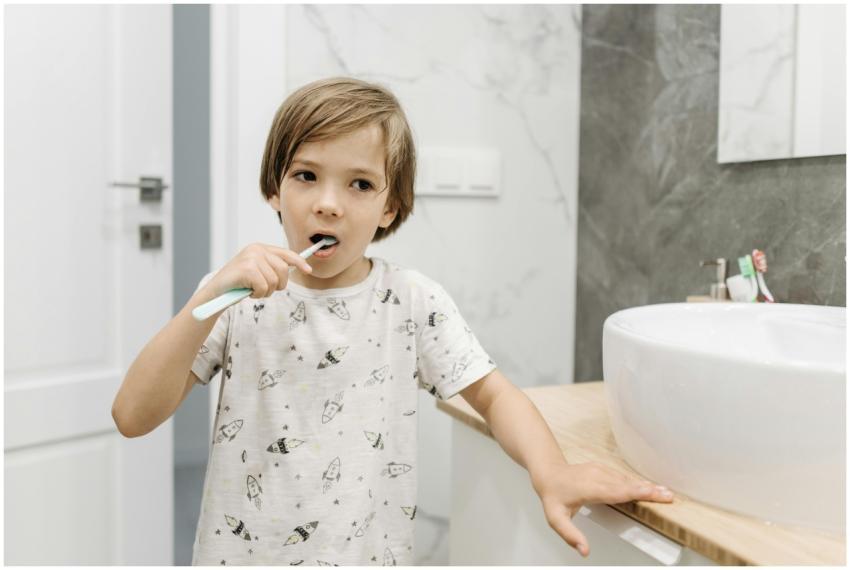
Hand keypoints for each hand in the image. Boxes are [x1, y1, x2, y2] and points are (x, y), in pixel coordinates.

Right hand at [201, 243, 312, 299]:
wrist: (215, 293)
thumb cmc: (237, 284)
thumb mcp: (257, 271)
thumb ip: (272, 267)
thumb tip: (296, 267)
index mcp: (259, 248)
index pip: (285, 253)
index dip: (299, 262)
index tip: (308, 270)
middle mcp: (256, 249)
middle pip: (284, 270)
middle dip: (278, 284)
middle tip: (264, 289)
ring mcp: (251, 258)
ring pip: (275, 281)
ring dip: (265, 291)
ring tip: (253, 290)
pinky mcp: (247, 269)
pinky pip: (264, 287)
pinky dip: (258, 294)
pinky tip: (247, 292)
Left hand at [531, 461, 673, 557]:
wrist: (548, 473)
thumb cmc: (553, 496)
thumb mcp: (555, 519)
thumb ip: (570, 535)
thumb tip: (585, 551)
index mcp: (589, 488)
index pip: (618, 491)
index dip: (637, 493)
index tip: (655, 495)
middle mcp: (597, 476)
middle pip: (627, 484)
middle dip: (648, 490)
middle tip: (669, 495)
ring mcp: (601, 470)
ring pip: (627, 479)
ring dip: (646, 486)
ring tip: (665, 492)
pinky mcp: (603, 469)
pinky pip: (622, 476)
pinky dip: (637, 482)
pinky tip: (648, 487)